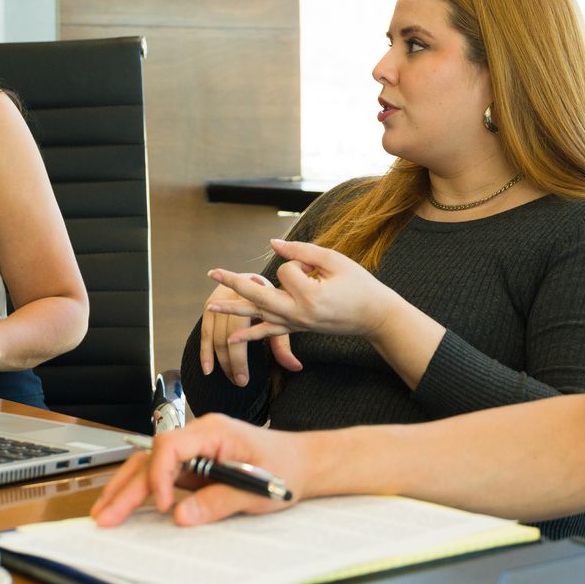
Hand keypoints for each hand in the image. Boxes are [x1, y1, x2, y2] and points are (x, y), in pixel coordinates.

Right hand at [92, 413, 310, 527]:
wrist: (303, 463)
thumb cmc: (286, 467)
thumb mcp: (258, 488)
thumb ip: (219, 501)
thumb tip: (180, 516)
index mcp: (214, 431)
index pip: (171, 446)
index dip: (159, 475)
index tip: (161, 505)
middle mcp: (199, 436)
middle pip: (152, 458)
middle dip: (126, 488)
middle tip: (104, 516)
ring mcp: (195, 451)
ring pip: (150, 465)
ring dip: (126, 489)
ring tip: (104, 513)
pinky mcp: (194, 466)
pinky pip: (162, 476)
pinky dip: (143, 491)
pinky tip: (125, 506)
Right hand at [199, 276, 299, 387]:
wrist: (259, 280)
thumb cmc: (272, 303)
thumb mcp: (280, 321)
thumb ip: (283, 345)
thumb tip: (296, 367)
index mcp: (251, 299)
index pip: (239, 333)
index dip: (239, 359)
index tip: (243, 380)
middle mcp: (232, 297)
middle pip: (225, 337)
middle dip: (230, 363)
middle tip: (239, 382)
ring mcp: (218, 300)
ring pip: (214, 336)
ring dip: (218, 360)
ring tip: (228, 378)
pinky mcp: (209, 306)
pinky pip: (204, 332)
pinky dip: (205, 352)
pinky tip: (208, 369)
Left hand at [207, 239, 399, 343]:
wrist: (374, 316)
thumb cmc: (359, 285)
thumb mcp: (335, 260)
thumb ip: (303, 250)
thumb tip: (273, 243)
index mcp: (309, 296)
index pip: (287, 269)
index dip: (300, 261)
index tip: (317, 267)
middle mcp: (298, 314)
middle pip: (258, 295)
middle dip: (234, 282)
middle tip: (212, 273)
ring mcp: (296, 324)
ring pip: (258, 315)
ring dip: (233, 311)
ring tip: (209, 307)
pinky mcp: (297, 329)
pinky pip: (269, 333)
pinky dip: (249, 335)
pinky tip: (231, 339)